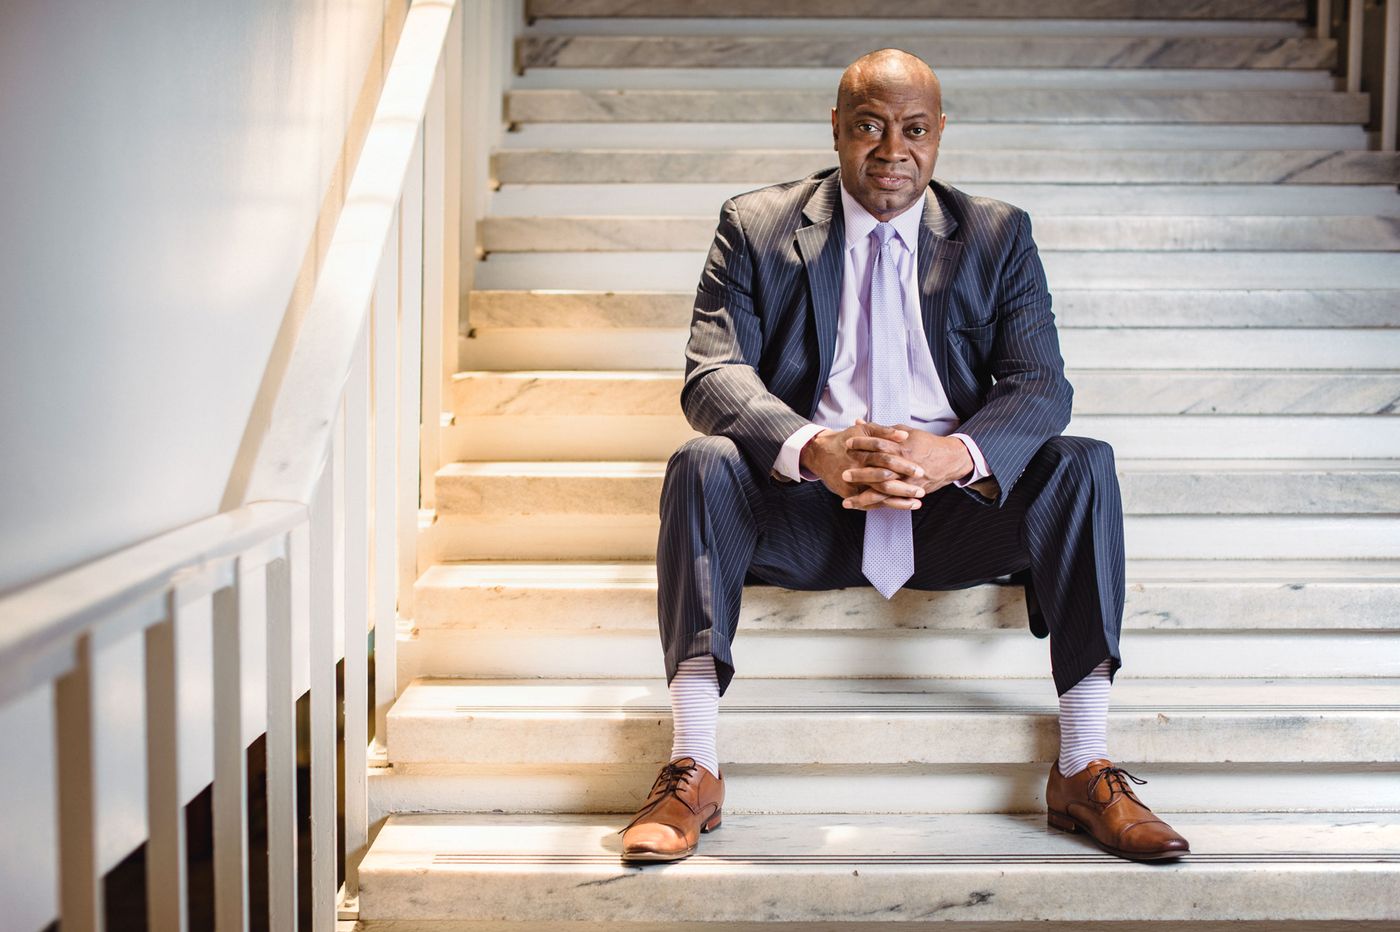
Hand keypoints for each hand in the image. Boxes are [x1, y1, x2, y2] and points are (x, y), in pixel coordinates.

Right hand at [799, 419, 927, 509]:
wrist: (821, 454)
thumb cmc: (847, 441)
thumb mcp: (864, 430)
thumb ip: (885, 431)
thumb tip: (904, 435)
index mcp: (863, 452)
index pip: (886, 459)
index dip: (904, 465)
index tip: (921, 469)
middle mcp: (857, 469)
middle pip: (884, 479)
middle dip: (904, 486)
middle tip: (922, 489)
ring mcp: (853, 484)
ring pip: (879, 494)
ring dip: (899, 500)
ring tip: (917, 502)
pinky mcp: (850, 494)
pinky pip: (871, 503)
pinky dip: (887, 505)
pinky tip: (903, 506)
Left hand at [845, 422, 975, 507]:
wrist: (949, 459)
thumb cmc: (924, 443)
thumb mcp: (905, 431)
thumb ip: (880, 429)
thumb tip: (858, 422)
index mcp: (903, 447)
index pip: (879, 444)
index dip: (862, 443)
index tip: (847, 444)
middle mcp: (905, 465)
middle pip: (880, 469)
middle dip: (861, 473)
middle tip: (844, 474)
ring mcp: (909, 481)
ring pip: (885, 491)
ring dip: (865, 497)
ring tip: (846, 502)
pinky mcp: (912, 492)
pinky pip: (893, 502)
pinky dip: (877, 506)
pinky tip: (863, 509)